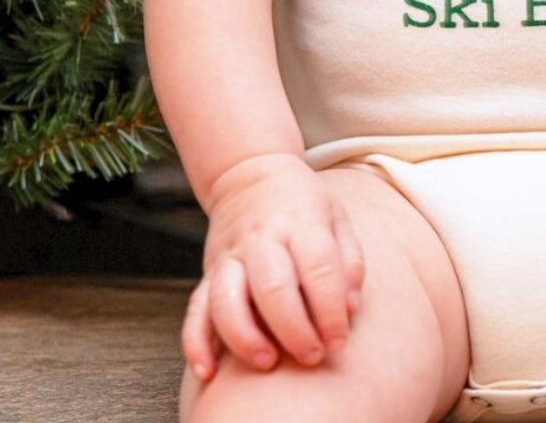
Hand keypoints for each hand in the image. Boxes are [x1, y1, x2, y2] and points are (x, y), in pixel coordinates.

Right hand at [182, 153, 365, 383]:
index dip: (329, 309)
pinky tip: (209, 370)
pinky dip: (197, 342)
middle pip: (273, 287)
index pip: (317, 267)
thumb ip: (348, 261)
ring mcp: (231, 255)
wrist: (251, 175)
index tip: (338, 340)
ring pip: (228, 299)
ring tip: (269, 362)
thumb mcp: (335, 216)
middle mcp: (262, 239)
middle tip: (312, 355)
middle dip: (294, 330)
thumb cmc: (302, 204)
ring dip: (246, 337)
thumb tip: (349, 308)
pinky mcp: (208, 272)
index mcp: (301, 222)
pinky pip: (195, 310)